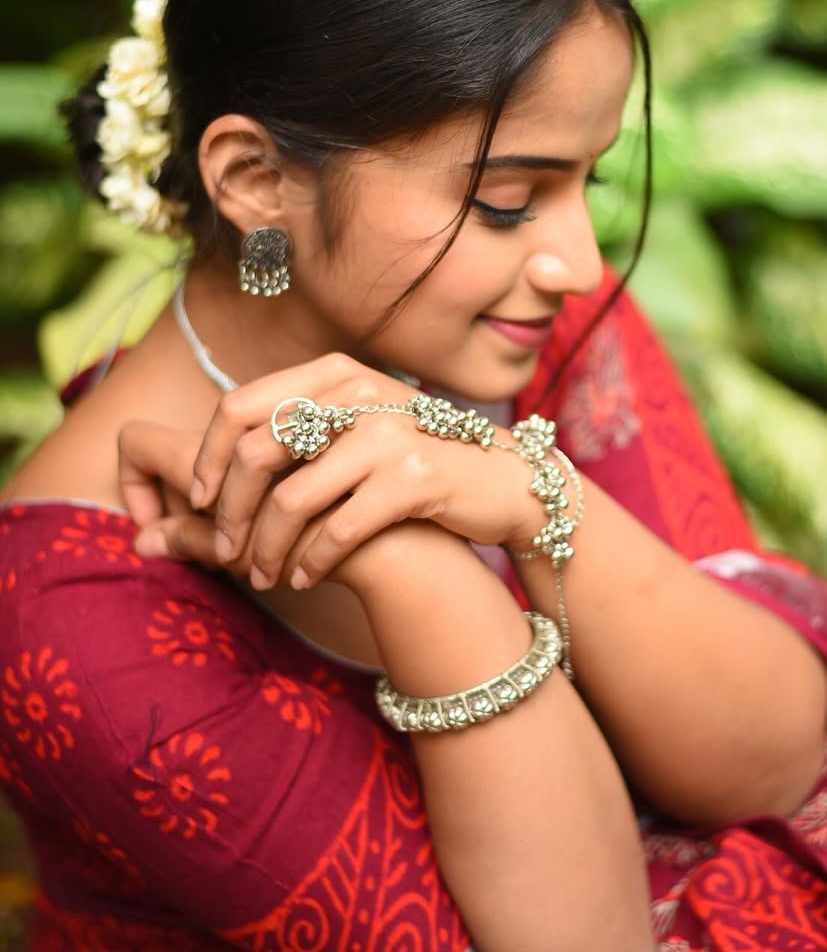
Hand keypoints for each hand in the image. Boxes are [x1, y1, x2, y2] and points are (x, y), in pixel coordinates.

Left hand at [132, 352, 537, 590]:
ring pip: (290, 499)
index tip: (200, 501)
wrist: (502, 481)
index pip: (238, 406)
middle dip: (229, 512)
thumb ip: (298, 430)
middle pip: (255, 453)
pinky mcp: (413, 478)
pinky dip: (312, 561)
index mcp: (334, 373)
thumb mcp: (357, 426)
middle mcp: (357, 392)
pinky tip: (305, 578)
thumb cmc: (415, 459)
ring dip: (266, 548)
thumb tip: (215, 463)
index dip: (208, 457)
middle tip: (225, 552)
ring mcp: (386, 434)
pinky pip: (337, 529)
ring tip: (264, 576)